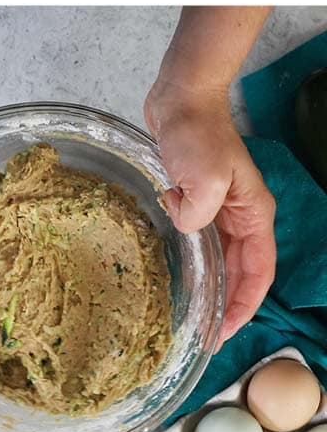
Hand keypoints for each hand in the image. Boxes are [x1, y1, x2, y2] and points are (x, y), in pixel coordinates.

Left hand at [145, 82, 276, 347]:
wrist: (180, 98)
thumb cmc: (197, 133)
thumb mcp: (202, 176)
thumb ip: (197, 212)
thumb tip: (187, 229)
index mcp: (253, 214)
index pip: (258, 272)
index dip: (245, 305)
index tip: (224, 331)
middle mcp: (241, 215)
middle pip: (240, 270)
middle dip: (226, 302)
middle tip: (204, 333)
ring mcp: (220, 205)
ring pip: (219, 255)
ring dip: (209, 280)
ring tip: (192, 309)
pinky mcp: (196, 196)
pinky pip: (198, 235)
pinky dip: (190, 253)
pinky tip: (173, 264)